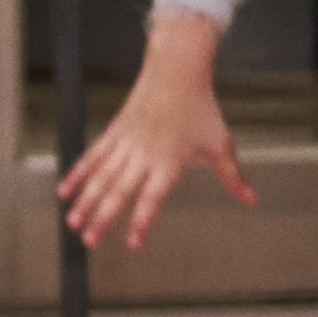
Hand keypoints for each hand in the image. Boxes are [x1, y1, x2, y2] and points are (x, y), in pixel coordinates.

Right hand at [56, 16, 253, 252]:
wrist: (177, 73)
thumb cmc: (202, 111)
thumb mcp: (221, 145)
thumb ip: (233, 177)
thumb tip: (252, 199)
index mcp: (170, 163)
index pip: (154, 198)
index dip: (143, 221)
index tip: (133, 243)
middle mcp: (144, 156)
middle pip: (120, 192)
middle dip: (103, 219)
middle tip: (89, 242)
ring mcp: (126, 143)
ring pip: (101, 177)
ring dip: (86, 201)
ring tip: (72, 223)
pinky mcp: (113, 132)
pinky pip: (92, 156)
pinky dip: (78, 174)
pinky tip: (65, 191)